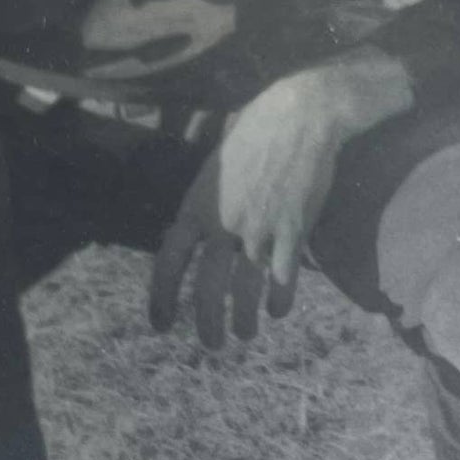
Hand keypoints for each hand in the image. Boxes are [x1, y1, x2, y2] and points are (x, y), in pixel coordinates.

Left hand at [149, 74, 343, 346]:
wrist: (300, 116)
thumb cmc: (255, 133)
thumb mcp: (215, 166)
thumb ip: (206, 203)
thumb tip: (196, 234)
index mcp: (198, 204)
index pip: (170, 260)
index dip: (162, 296)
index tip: (160, 323)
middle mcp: (225, 221)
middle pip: (208, 288)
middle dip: (207, 323)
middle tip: (211, 343)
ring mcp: (260, 228)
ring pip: (246, 290)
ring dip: (243, 320)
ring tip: (243, 334)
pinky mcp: (293, 229)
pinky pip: (283, 278)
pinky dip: (279, 300)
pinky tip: (277, 310)